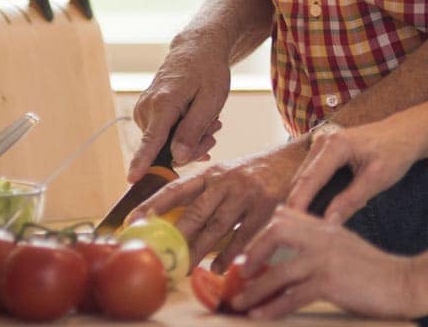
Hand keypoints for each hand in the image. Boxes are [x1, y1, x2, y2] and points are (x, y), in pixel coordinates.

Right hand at [129, 32, 230, 179]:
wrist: (196, 50)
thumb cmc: (207, 72)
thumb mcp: (211, 99)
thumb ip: (193, 129)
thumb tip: (177, 158)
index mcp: (164, 103)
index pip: (151, 139)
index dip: (142, 162)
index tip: (131, 179)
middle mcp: (147, 109)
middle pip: (165, 150)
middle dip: (192, 148)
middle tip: (215, 131)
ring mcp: (143, 112)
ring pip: (165, 146)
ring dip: (190, 141)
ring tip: (210, 122)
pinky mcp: (145, 115)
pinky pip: (162, 138)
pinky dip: (182, 135)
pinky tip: (198, 124)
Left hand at [132, 142, 304, 267]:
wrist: (295, 157)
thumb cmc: (255, 172)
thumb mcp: (229, 174)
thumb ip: (206, 194)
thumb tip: (174, 221)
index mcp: (213, 173)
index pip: (177, 188)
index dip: (153, 204)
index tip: (132, 220)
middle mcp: (227, 181)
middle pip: (195, 213)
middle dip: (174, 237)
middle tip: (158, 257)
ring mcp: (247, 194)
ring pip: (217, 228)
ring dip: (198, 252)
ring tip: (183, 270)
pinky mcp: (267, 207)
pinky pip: (243, 236)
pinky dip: (229, 254)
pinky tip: (219, 267)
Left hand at [232, 206, 419, 320]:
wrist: (404, 281)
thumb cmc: (375, 270)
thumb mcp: (345, 246)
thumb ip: (321, 241)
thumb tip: (293, 248)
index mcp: (326, 226)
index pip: (285, 216)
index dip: (260, 233)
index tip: (246, 254)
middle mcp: (323, 236)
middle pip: (276, 231)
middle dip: (252, 252)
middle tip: (238, 273)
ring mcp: (326, 258)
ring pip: (278, 271)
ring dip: (254, 290)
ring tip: (237, 302)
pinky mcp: (330, 282)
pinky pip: (292, 296)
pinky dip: (271, 308)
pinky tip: (258, 317)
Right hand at [286, 120, 419, 224]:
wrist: (406, 132)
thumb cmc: (395, 152)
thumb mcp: (377, 179)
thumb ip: (351, 201)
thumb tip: (327, 223)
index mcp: (336, 145)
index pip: (309, 179)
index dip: (298, 205)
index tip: (290, 228)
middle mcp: (324, 140)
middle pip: (301, 179)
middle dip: (295, 205)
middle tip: (293, 234)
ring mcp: (322, 143)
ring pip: (303, 177)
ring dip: (300, 199)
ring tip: (300, 227)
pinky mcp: (325, 149)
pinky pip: (311, 174)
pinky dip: (309, 191)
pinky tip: (312, 211)